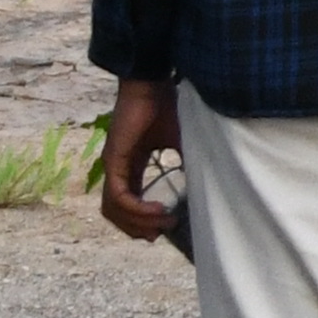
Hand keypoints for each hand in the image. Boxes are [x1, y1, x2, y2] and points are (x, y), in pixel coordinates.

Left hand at [99, 76, 183, 247]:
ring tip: (162, 224)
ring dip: (137, 223)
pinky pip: (119, 197)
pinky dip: (136, 210)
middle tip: (161, 234)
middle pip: (115, 213)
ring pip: (113, 210)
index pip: (126, 202)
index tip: (164, 227)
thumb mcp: (181, 141)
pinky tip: (158, 211)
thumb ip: (187, 162)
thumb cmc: (167, 106)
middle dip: (137, 228)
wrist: (152, 83)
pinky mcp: (113, 161)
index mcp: (131, 165)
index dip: (141, 220)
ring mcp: (112, 166)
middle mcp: (117, 168)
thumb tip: (205, 182)